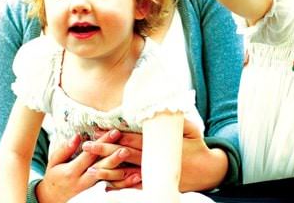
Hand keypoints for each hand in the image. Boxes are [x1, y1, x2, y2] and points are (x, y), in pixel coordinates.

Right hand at [35, 131, 139, 202]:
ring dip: (122, 172)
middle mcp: (82, 181)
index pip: (89, 154)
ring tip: (134, 163)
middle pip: (101, 167)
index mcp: (72, 171)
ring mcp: (90, 190)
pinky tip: (135, 178)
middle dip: (114, 157)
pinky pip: (112, 190)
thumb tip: (77, 135)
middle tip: (126, 148)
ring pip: (108, 180)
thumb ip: (65, 149)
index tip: (115, 132)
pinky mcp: (96, 195)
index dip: (102, 143)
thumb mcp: (54, 163)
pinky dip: (124, 185)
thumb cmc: (55, 177)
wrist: (52, 200)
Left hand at [85, 119, 228, 191]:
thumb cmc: (198, 147)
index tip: (100, 130)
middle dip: (104, 151)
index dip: (115, 135)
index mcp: (158, 146)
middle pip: (124, 155)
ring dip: (107, 171)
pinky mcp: (153, 184)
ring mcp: (152, 174)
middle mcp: (152, 161)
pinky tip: (105, 187)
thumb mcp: (192, 129)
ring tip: (90, 170)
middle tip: (86, 146)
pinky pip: (133, 187)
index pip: (132, 139)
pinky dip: (119, 187)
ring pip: (125, 173)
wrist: (207, 171)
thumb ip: (179, 119)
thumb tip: (170, 107)